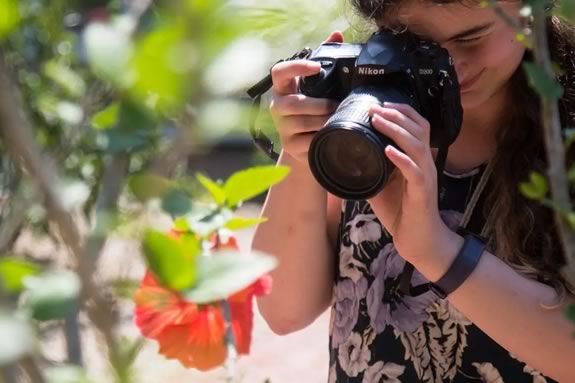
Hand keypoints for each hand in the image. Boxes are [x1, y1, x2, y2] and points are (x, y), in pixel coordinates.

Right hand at [269, 31, 342, 164]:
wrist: (305, 144)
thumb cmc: (312, 109)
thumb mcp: (317, 86)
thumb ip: (325, 58)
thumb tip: (337, 34)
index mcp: (283, 88)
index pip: (279, 72)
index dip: (296, 67)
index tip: (317, 67)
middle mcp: (277, 107)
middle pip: (293, 104)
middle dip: (317, 105)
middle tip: (336, 105)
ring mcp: (282, 128)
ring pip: (301, 123)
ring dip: (322, 121)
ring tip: (336, 119)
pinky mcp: (290, 146)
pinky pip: (306, 142)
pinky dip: (321, 138)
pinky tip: (331, 135)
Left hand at [367, 102, 453, 265]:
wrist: (417, 240)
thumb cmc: (400, 211)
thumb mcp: (380, 185)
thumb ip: (369, 169)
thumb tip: (345, 157)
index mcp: (417, 159)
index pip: (417, 125)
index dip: (401, 111)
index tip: (380, 104)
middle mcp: (425, 164)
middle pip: (419, 129)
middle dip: (396, 114)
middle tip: (374, 108)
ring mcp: (425, 177)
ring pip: (417, 146)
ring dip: (397, 131)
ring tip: (378, 121)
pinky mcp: (422, 193)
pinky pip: (415, 172)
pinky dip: (401, 159)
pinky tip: (388, 151)